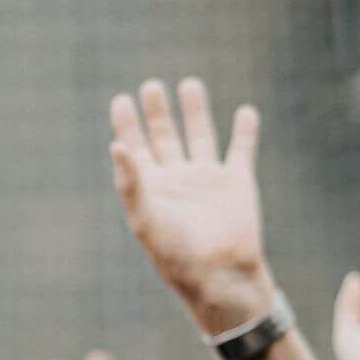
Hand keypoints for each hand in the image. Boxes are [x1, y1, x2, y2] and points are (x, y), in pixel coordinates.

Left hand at [105, 78, 272, 335]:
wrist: (220, 275)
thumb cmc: (176, 254)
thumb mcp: (146, 217)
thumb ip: (131, 181)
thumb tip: (114, 145)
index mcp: (151, 188)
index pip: (134, 149)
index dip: (127, 125)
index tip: (120, 99)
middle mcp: (177, 180)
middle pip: (165, 137)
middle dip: (157, 113)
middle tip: (151, 85)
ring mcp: (207, 180)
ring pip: (201, 136)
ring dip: (195, 111)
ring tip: (189, 84)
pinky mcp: (237, 183)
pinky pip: (241, 150)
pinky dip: (245, 131)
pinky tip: (245, 112)